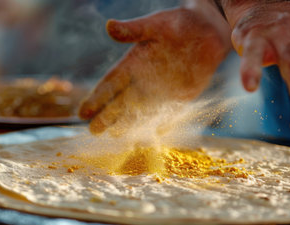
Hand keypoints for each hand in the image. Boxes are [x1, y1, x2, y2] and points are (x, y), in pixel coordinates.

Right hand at [79, 5, 230, 134]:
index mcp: (133, 63)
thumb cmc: (177, 24)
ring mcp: (162, 91)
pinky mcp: (180, 97)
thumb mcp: (154, 25)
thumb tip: (109, 26)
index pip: (110, 84)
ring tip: (115, 135)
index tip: (83, 112)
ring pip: (141, 111)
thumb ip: (133, 30)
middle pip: (121, 102)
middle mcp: (144, 80)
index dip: (96, 98)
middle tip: (93, 131)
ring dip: (128, 124)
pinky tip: (151, 135)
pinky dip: (161, 124)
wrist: (206, 30)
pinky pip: (168, 114)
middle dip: (107, 116)